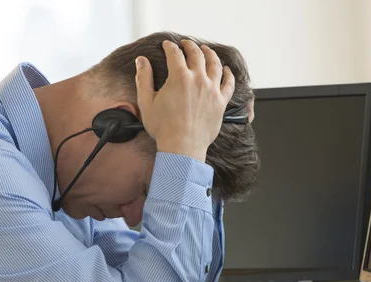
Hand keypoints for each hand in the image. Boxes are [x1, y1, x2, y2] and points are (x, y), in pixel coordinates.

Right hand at [135, 39, 235, 161]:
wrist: (183, 147)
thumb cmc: (163, 128)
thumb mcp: (146, 102)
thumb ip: (143, 78)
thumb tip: (141, 60)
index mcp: (179, 76)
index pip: (175, 53)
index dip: (169, 46)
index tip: (167, 45)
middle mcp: (198, 79)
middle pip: (196, 54)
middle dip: (189, 46)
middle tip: (186, 44)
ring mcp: (212, 90)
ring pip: (215, 64)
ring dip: (210, 54)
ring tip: (206, 50)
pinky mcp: (221, 102)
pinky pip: (229, 83)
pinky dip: (228, 74)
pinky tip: (227, 69)